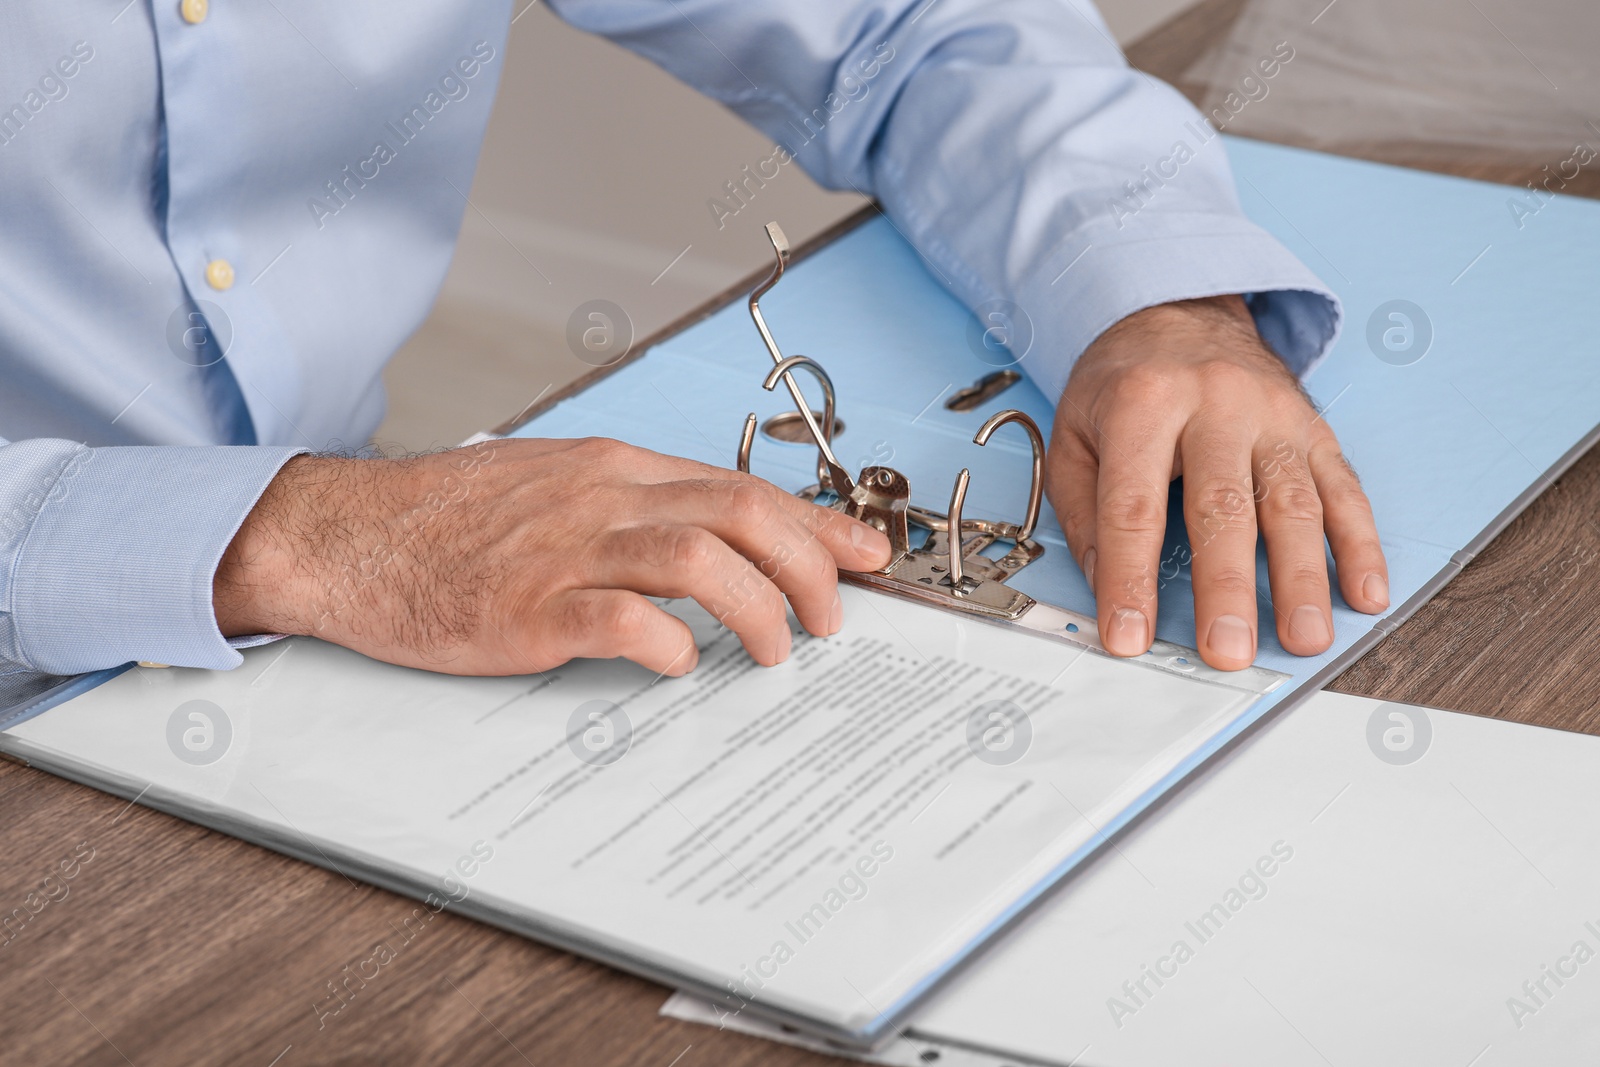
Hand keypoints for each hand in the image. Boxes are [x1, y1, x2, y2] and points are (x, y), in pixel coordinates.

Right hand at [213, 438, 891, 676]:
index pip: (741, 485)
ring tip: (775, 650)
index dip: (816, 524)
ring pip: (698, 557)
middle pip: (740, 512)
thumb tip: (715, 537)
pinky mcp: (529, 609)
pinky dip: (670, 642)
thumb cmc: (449, 519)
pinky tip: (681, 662)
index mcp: (613, 469)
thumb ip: (632, 506)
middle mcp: (602, 499)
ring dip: (758, 608)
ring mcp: (565, 552)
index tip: (865, 555)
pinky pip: (622, 618)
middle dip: (808, 566)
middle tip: (831, 618)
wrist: (350, 535)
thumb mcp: (554, 488)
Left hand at [1047, 295, 1387, 669]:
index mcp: (1144, 403)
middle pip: (1223, 507)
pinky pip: (1344, 489)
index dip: (1131, 577)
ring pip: (1293, 503)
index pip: (1134, 505)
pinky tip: (1365, 592)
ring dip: (1303, 578)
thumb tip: (1107, 589)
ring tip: (1303, 638)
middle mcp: (1216, 404)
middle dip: (1226, 588)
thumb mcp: (1075, 434)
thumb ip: (1085, 512)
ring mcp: (1273, 415)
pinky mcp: (1314, 428)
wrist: (1179, 310)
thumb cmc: (1124, 383)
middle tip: (1226, 649)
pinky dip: (1359, 545)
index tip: (1130, 636)